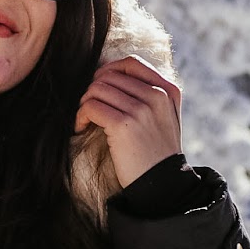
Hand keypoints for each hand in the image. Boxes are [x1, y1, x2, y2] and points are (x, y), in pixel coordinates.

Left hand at [73, 56, 182, 187]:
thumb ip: (148, 94)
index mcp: (168, 90)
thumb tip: (109, 74)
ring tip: (86, 120)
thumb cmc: (156, 152)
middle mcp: (157, 95)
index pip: (131, 63)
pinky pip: (90, 106)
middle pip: (109, 76)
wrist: (163, 185)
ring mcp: (142, 109)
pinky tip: (82, 128)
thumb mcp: (164, 117)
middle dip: (93, 91)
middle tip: (89, 110)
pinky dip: (80, 116)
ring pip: (97, 89)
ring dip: (84, 104)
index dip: (108, 71)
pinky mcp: (124, 124)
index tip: (99, 88)